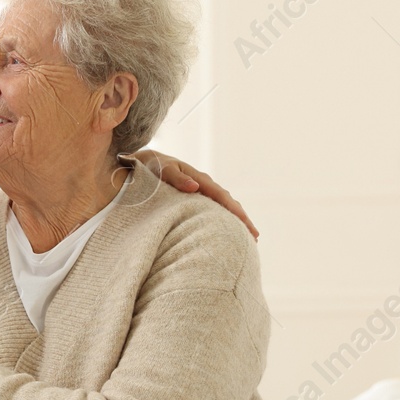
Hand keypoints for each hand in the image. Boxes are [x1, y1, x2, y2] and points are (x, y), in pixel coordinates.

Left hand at [135, 148, 258, 239]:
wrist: (143, 162)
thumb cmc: (152, 167)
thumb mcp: (162, 170)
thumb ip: (176, 178)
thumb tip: (195, 187)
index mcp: (198, 179)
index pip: (222, 197)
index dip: (236, 212)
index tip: (247, 225)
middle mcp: (203, 184)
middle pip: (228, 202)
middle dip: (242, 219)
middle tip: (255, 237)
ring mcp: (200, 190)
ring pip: (223, 205)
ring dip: (235, 219)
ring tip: (247, 236)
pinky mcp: (194, 196)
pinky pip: (213, 207)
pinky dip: (223, 217)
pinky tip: (227, 229)